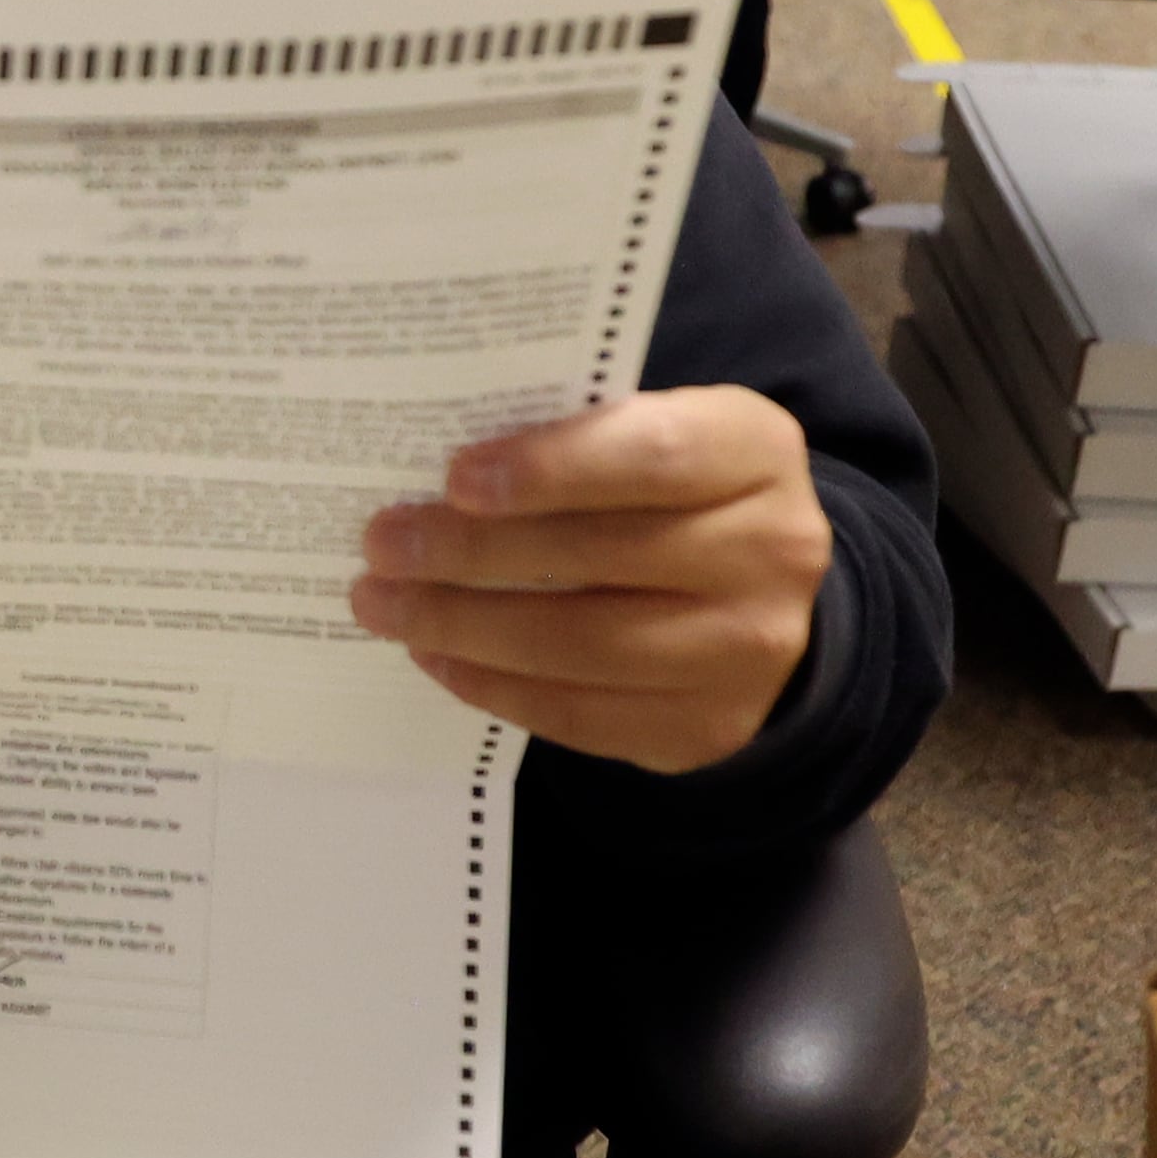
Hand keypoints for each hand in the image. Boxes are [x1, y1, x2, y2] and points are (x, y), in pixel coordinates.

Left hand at [350, 387, 834, 773]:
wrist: (760, 590)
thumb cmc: (673, 490)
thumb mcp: (652, 433)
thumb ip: (575, 436)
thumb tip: (434, 474)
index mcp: (755, 451)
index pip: (652, 455)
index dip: (550, 467)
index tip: (454, 480)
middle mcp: (773, 550)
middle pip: (603, 556)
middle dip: (474, 554)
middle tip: (383, 545)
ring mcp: (750, 650)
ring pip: (586, 646)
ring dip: (466, 628)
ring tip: (386, 606)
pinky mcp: (709, 725)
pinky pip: (586, 716)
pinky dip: (498, 688)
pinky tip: (439, 658)